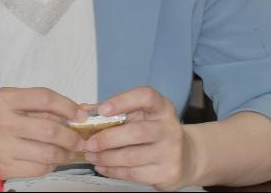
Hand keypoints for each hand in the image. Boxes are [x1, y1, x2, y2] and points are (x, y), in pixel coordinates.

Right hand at [0, 87, 88, 179]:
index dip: (67, 106)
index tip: (80, 113)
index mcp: (4, 100)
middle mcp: (3, 122)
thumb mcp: (6, 102)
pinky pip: (38, 168)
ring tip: (70, 151)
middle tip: (80, 140)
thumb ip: (35, 106)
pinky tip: (52, 160)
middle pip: (50, 129)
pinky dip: (51, 165)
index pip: (44, 98)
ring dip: (65, 153)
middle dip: (72, 136)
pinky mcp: (4, 167)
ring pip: (48, 152)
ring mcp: (3, 147)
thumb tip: (71, 113)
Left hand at [82, 87, 197, 190]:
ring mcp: (171, 152)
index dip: (123, 101)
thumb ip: (113, 111)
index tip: (103, 109)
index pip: (145, 97)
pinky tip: (102, 166)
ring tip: (91, 156)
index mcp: (162, 108)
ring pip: (132, 157)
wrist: (187, 157)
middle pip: (136, 132)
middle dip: (107, 139)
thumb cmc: (155, 132)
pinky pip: (134, 173)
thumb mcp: (140, 116)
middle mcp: (170, 128)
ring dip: (106, 157)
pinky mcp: (168, 173)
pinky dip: (113, 171)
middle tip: (88, 143)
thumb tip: (83, 110)